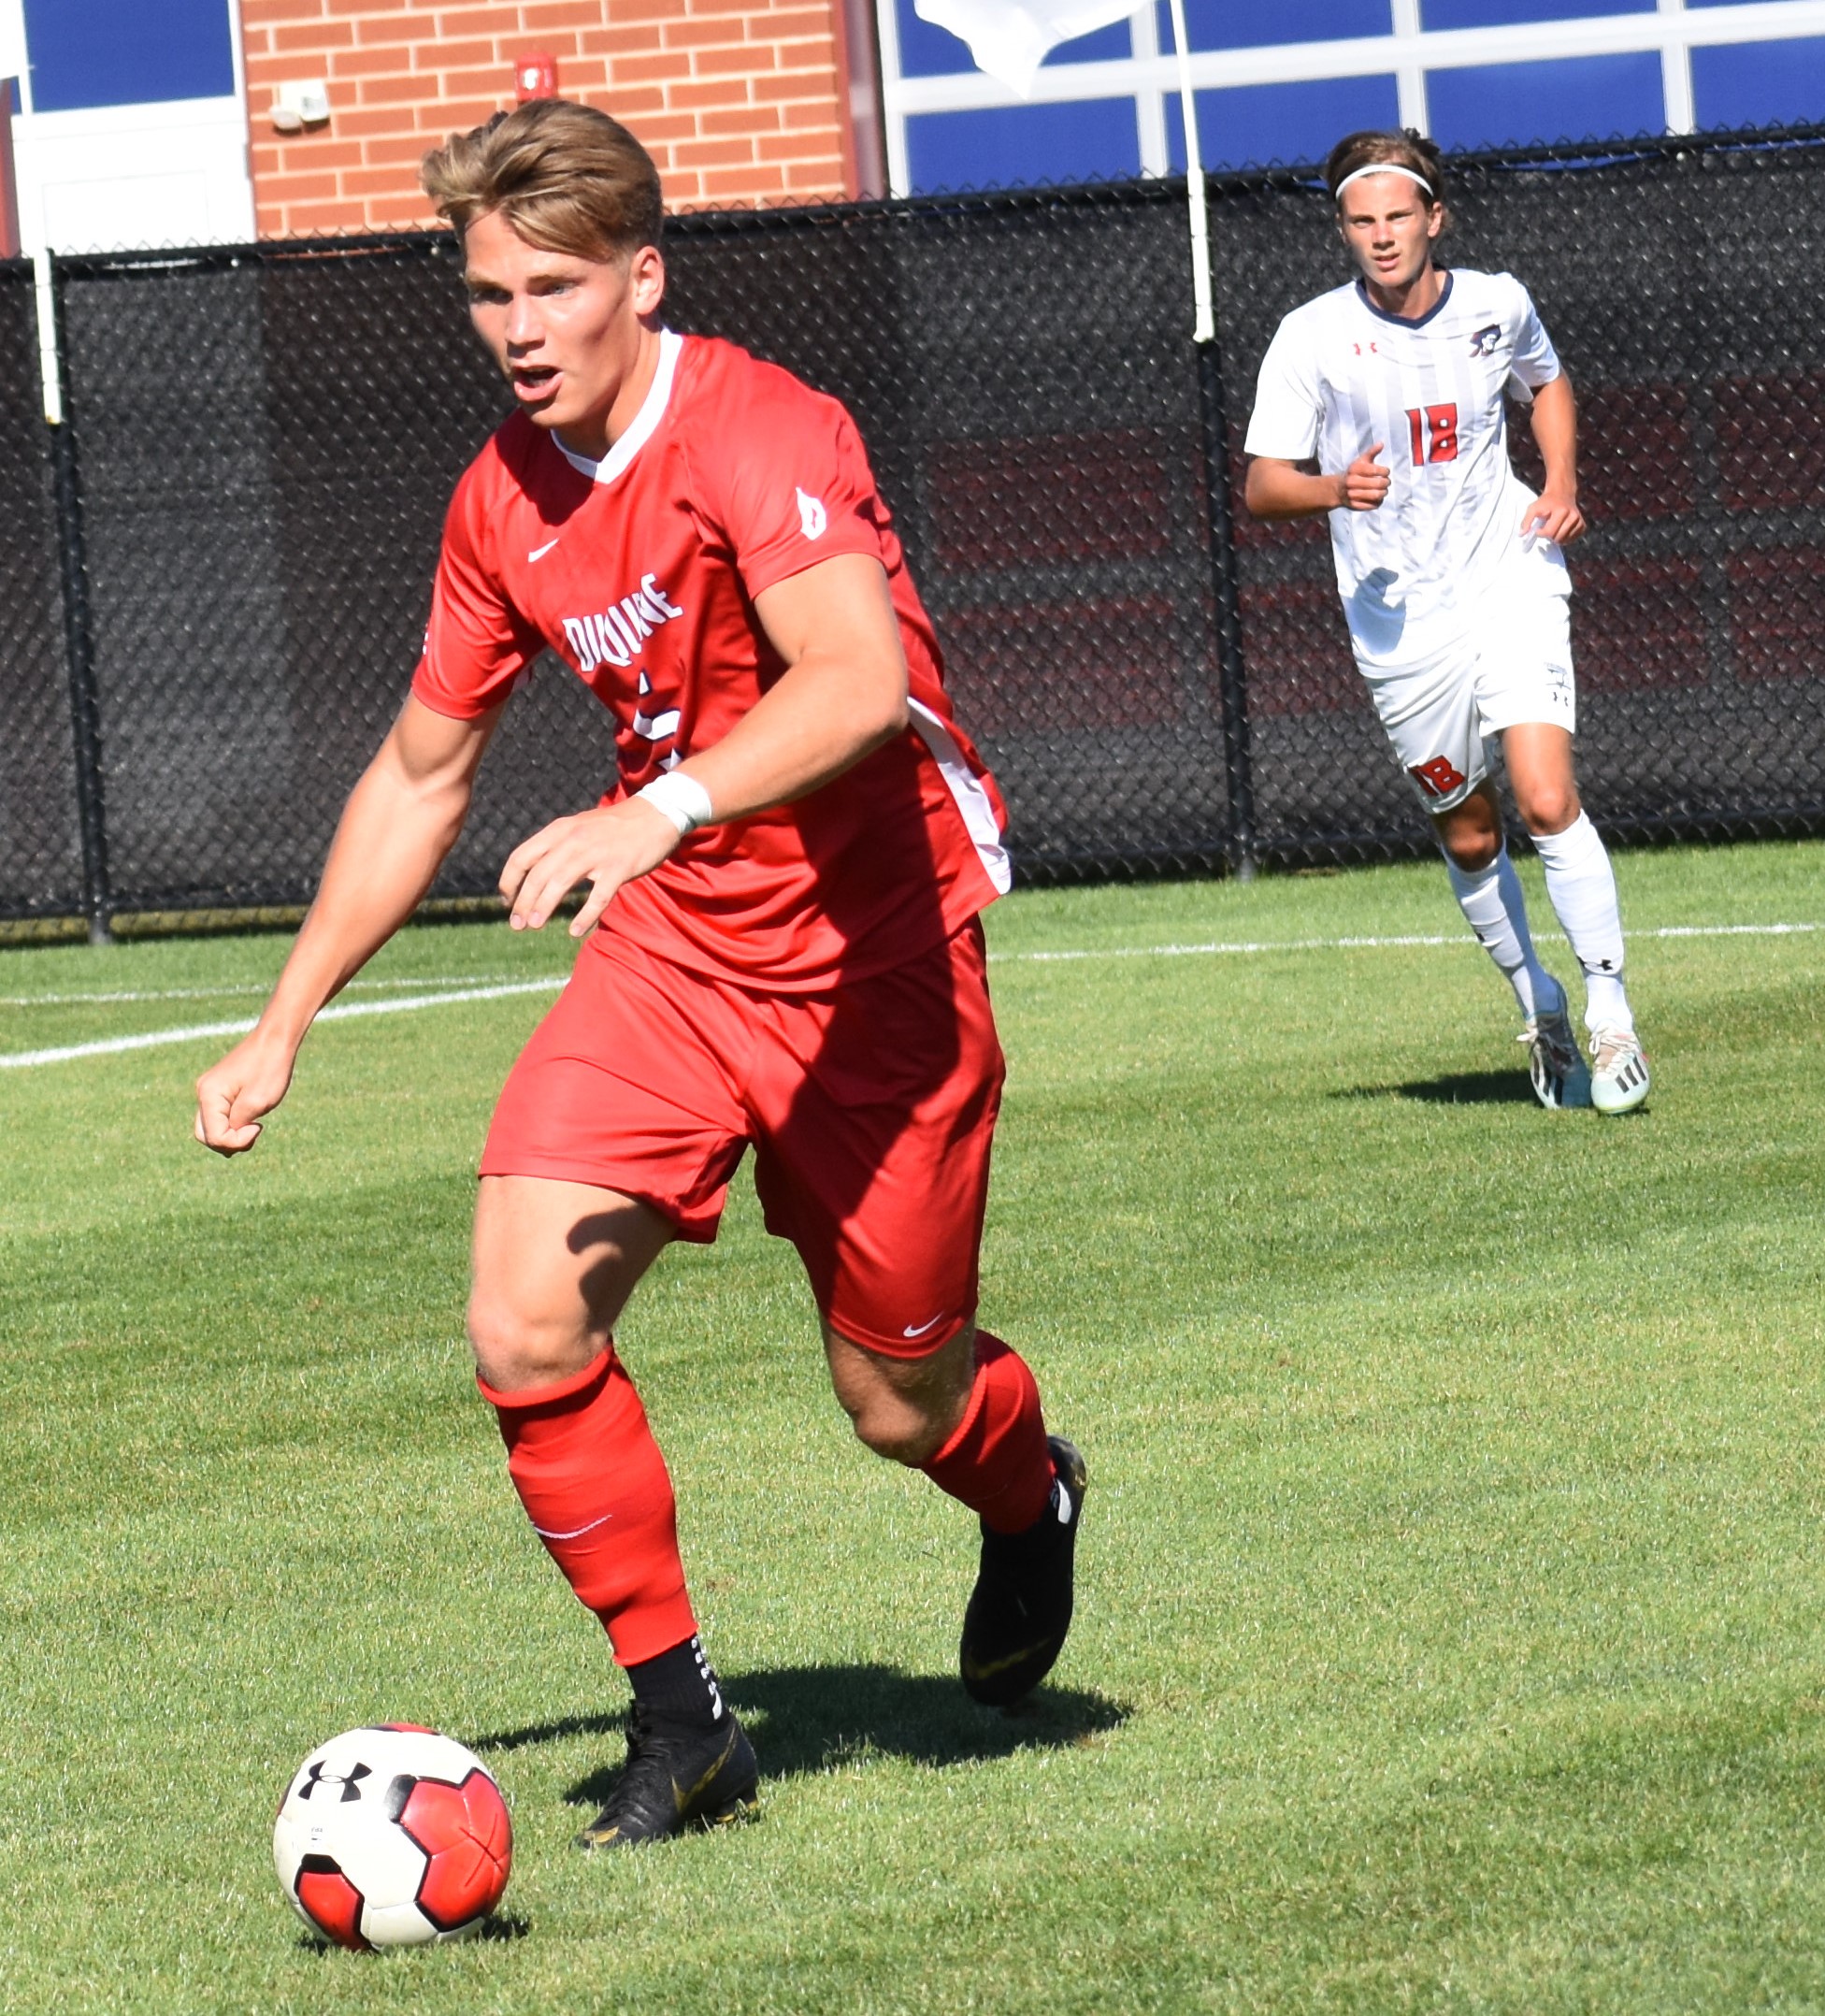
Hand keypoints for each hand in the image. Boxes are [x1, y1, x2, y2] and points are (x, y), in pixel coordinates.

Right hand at [194, 1029, 296, 1155]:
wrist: (276, 1040)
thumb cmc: (270, 1068)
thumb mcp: (256, 1103)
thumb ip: (237, 1126)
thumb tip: (225, 1140)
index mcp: (209, 1095)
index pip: (214, 1136)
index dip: (236, 1141)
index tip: (257, 1127)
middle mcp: (203, 1093)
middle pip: (206, 1135)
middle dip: (229, 1142)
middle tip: (254, 1133)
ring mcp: (210, 1091)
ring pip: (211, 1128)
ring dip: (231, 1135)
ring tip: (254, 1127)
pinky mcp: (220, 1090)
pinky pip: (219, 1117)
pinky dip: (232, 1125)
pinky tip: (250, 1123)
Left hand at [499, 797, 682, 937]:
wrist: (656, 815)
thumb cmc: (615, 827)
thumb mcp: (578, 827)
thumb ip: (556, 845)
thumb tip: (533, 874)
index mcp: (560, 830)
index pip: (522, 857)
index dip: (509, 881)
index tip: (506, 901)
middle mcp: (573, 841)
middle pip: (537, 875)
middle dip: (523, 902)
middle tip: (517, 925)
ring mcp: (596, 854)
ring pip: (560, 884)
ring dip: (544, 907)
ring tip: (534, 926)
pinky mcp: (619, 868)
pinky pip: (598, 897)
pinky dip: (584, 916)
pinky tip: (574, 931)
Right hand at [1338, 445, 1389, 512]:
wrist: (1338, 490)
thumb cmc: (1354, 473)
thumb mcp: (1361, 461)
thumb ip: (1371, 452)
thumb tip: (1381, 443)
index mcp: (1354, 469)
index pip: (1375, 470)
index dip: (1385, 471)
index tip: (1386, 472)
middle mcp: (1352, 482)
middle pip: (1378, 484)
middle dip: (1386, 482)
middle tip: (1387, 482)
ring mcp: (1353, 495)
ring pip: (1377, 495)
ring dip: (1384, 493)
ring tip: (1384, 490)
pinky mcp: (1355, 506)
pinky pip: (1373, 505)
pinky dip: (1378, 502)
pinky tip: (1377, 498)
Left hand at [1522, 488, 1585, 545]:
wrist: (1562, 493)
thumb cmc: (1546, 502)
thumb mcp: (1533, 508)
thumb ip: (1526, 521)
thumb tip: (1522, 534)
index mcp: (1561, 511)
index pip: (1549, 532)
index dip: (1541, 533)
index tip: (1538, 529)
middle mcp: (1573, 516)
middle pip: (1557, 538)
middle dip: (1549, 536)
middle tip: (1546, 527)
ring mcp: (1579, 521)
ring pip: (1564, 540)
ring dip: (1556, 538)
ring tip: (1553, 528)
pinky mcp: (1582, 525)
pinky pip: (1571, 540)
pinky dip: (1564, 538)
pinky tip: (1560, 530)